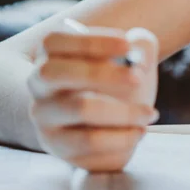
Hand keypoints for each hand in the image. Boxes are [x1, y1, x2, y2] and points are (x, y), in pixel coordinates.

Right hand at [27, 23, 159, 171]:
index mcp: (52, 55)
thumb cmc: (121, 81)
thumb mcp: (133, 57)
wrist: (115, 124)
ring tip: (149, 114)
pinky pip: (90, 142)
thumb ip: (141, 45)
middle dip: (101, 73)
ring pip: (81, 109)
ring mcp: (45, 118)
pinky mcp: (59, 147)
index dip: (91, 41)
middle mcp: (39, 86)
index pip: (55, 42)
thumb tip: (139, 58)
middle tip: (138, 78)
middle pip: (55, 73)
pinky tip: (139, 132)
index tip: (127, 46)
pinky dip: (122, 137)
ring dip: (124, 111)